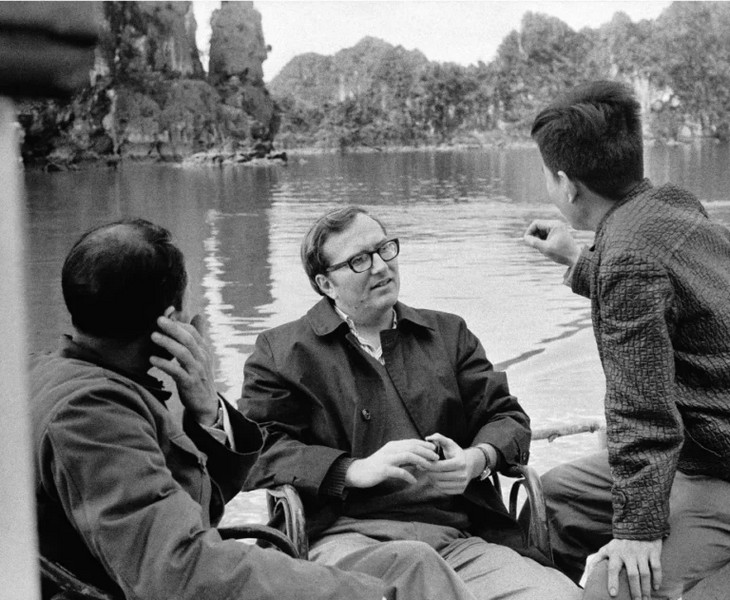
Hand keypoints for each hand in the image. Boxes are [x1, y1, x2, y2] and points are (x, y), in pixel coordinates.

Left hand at [150, 311, 217, 425]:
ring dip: (167, 343)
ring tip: (153, 336)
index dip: (179, 323)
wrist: (206, 403)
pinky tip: (152, 359)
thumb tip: (199, 315)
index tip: (164, 316)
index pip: (193, 332)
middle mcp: (202, 358)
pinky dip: (164, 364)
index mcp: (203, 350)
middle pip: (188, 339)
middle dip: (173, 328)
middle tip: (158, 320)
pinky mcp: (190, 383)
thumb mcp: (201, 355)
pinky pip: (176, 371)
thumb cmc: (199, 376)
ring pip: (183, 353)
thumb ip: (198, 336)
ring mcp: (196, 371)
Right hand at [345, 439, 439, 487]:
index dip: (424, 445)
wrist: (358, 472)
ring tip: (429, 467)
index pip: (412, 442)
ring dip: (421, 461)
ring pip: (407, 456)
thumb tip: (420, 459)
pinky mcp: (383, 469)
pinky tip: (414, 481)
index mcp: (393, 445)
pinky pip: (399, 472)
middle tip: (436, 458)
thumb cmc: (377, 466)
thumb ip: (404, 457)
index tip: (435, 450)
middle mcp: (391, 449)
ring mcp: (387, 459)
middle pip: (412, 447)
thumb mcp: (391, 458)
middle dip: (426, 452)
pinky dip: (408, 476)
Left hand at [424, 433, 480, 494]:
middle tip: (422, 467)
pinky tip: (434, 478)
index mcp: (460, 462)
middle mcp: (463, 474)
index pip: (440, 466)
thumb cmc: (455, 452)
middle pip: (439, 476)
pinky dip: (436, 485)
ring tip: (428, 472)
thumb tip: (428, 437)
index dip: (429, 464)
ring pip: (440, 484)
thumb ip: (439, 438)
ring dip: (431, 479)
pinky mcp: (460, 490)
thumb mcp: (449, 443)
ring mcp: (462, 484)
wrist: (469, 464)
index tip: (422, 461)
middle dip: (428, 471)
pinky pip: (444, 490)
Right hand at [523, 220, 580, 266]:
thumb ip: (534, 242)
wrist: (575, 258)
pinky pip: (546, 235)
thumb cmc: (562, 253)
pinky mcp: (558, 234)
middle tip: (535, 247)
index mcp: (554, 225)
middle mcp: (556, 224)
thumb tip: (525, 238)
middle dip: (534, 237)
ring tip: (542, 249)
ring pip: (541, 232)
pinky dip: (543, 241)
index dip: (529, 231)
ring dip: (538, 240)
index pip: (536, 224)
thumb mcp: (545, 248)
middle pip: (538, 227)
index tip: (526, 241)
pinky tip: (546, 249)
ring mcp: (557, 229)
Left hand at [585, 538, 662, 599]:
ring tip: (646, 599)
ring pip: (645, 573)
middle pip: (632, 575)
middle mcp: (628, 553)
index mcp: (615, 553)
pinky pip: (656, 567)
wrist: (638, 525)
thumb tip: (588, 574)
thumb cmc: (619, 543)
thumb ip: (597, 560)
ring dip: (646, 588)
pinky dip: (657, 578)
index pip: (613, 569)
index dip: (612, 581)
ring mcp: (641, 552)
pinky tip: (656, 588)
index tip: (613, 594)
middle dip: (634, 590)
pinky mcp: (653, 551)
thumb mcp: (606, 549)